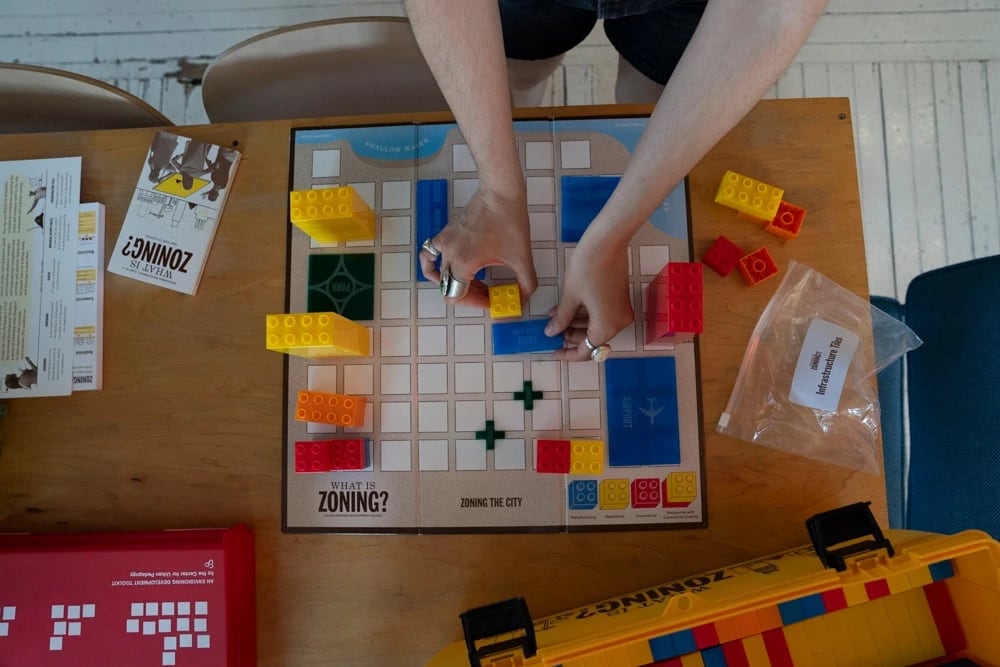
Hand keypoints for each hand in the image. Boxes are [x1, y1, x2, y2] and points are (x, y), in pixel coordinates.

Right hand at [419, 185, 536, 308]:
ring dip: (455, 283)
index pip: (458, 297)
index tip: (491, 301)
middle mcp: (449, 254)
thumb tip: (522, 299)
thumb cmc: (510, 221)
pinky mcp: (446, 233)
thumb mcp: (523, 258)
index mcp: (464, 263)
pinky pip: (429, 254)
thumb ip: (526, 284)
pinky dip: (432, 266)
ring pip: (439, 274)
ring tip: (474, 281)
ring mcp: (445, 243)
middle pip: (450, 288)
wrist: (500, 193)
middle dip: (471, 295)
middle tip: (489, 292)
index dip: (476, 304)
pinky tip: (444, 268)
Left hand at [546, 237, 633, 361]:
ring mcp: (621, 311)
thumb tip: (552, 332)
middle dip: (571, 337)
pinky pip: (602, 316)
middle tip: (552, 331)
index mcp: (607, 326)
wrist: (607, 241)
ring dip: (576, 325)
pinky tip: (566, 309)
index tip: (552, 351)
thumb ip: (562, 318)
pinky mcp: (620, 300)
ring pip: (596, 328)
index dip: (567, 354)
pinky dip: (585, 315)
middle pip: (593, 341)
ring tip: (554, 317)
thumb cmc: (587, 267)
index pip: (586, 352)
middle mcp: (618, 323)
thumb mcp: (571, 296)